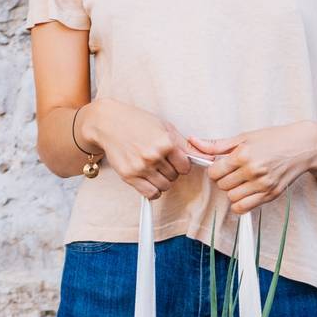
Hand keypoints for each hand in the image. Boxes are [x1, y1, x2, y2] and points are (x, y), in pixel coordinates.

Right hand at [78, 99, 192, 198]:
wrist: (108, 123)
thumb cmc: (138, 122)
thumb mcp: (164, 127)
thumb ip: (185, 145)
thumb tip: (209, 158)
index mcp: (166, 142)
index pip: (186, 166)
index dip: (181, 164)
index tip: (174, 159)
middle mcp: (154, 156)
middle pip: (175, 177)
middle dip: (170, 171)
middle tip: (159, 160)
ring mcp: (141, 167)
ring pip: (164, 187)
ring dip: (161, 181)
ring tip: (152, 168)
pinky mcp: (129, 176)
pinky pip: (151, 194)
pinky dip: (153, 191)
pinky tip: (148, 180)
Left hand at [187, 121, 316, 213]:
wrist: (303, 146)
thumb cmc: (274, 139)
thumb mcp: (245, 137)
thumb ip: (217, 145)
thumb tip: (193, 142)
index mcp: (244, 154)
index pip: (214, 172)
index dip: (215, 170)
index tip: (221, 166)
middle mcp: (253, 171)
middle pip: (222, 186)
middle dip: (224, 179)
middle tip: (234, 172)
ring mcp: (263, 185)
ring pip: (232, 198)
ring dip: (233, 191)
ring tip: (242, 180)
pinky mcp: (271, 195)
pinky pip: (244, 208)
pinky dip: (240, 203)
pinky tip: (246, 192)